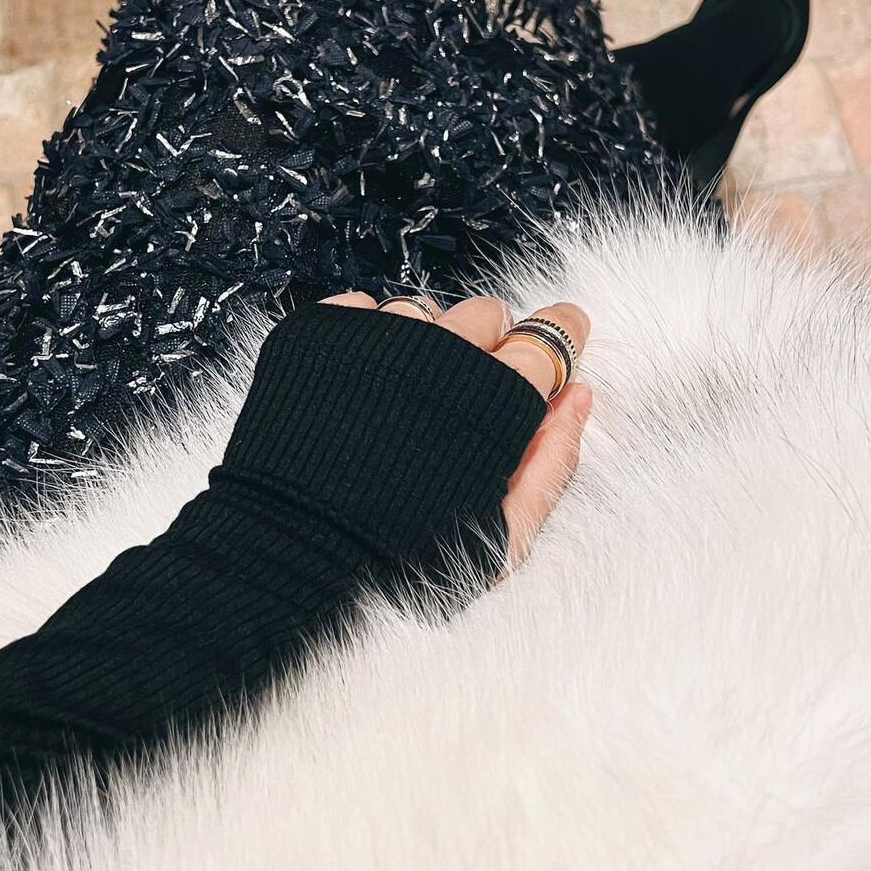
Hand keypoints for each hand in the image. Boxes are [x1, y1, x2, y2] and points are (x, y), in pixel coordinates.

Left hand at [320, 292, 591, 569]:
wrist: (294, 553)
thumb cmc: (402, 558)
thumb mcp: (504, 536)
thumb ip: (552, 462)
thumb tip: (576, 400)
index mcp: (494, 397)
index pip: (547, 338)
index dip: (558, 336)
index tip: (559, 335)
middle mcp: (441, 349)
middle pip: (485, 316)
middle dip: (485, 346)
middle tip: (461, 395)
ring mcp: (378, 333)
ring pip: (420, 313)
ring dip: (419, 345)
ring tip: (394, 405)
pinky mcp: (321, 331)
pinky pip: (359, 312)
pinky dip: (364, 341)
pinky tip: (355, 392)